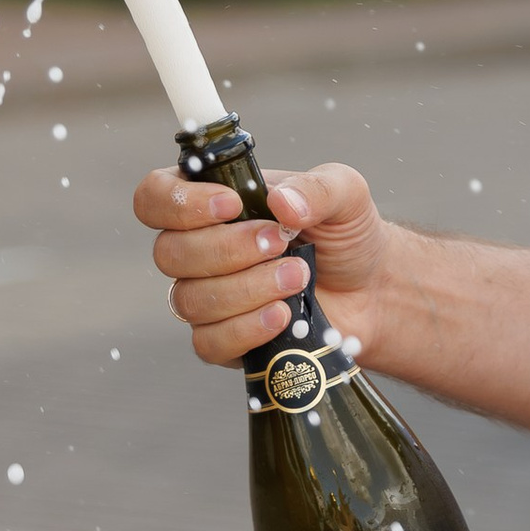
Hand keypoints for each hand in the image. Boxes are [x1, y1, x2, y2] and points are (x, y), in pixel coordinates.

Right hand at [132, 157, 393, 367]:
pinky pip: (209, 342)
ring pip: (190, 299)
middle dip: (228, 249)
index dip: (179, 204)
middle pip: (168, 253)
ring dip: (247, 288)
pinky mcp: (225, 340)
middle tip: (281, 242)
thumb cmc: (347, 234)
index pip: (156, 197)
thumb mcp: (345, 194)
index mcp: (212, 202)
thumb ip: (317, 188)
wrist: (373, 289)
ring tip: (298, 276)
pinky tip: (282, 315)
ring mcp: (207, 296)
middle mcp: (200, 248)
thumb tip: (282, 203)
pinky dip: (246, 329)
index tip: (232, 206)